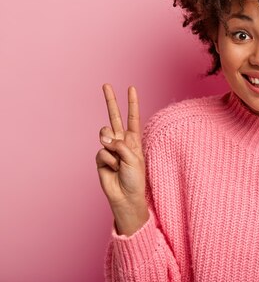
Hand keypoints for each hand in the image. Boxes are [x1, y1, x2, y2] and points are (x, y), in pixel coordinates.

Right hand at [96, 84, 146, 212]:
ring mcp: (109, 148)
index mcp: (134, 139)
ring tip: (118, 161)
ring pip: (105, 135)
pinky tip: (113, 169)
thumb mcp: (134, 158)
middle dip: (110, 100)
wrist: (125, 196)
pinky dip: (109, 161)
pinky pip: (101, 152)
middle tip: (106, 85)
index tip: (131, 88)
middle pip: (114, 117)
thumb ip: (120, 145)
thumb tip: (105, 138)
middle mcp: (121, 141)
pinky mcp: (100, 158)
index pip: (133, 117)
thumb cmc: (135, 178)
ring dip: (112, 147)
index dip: (132, 103)